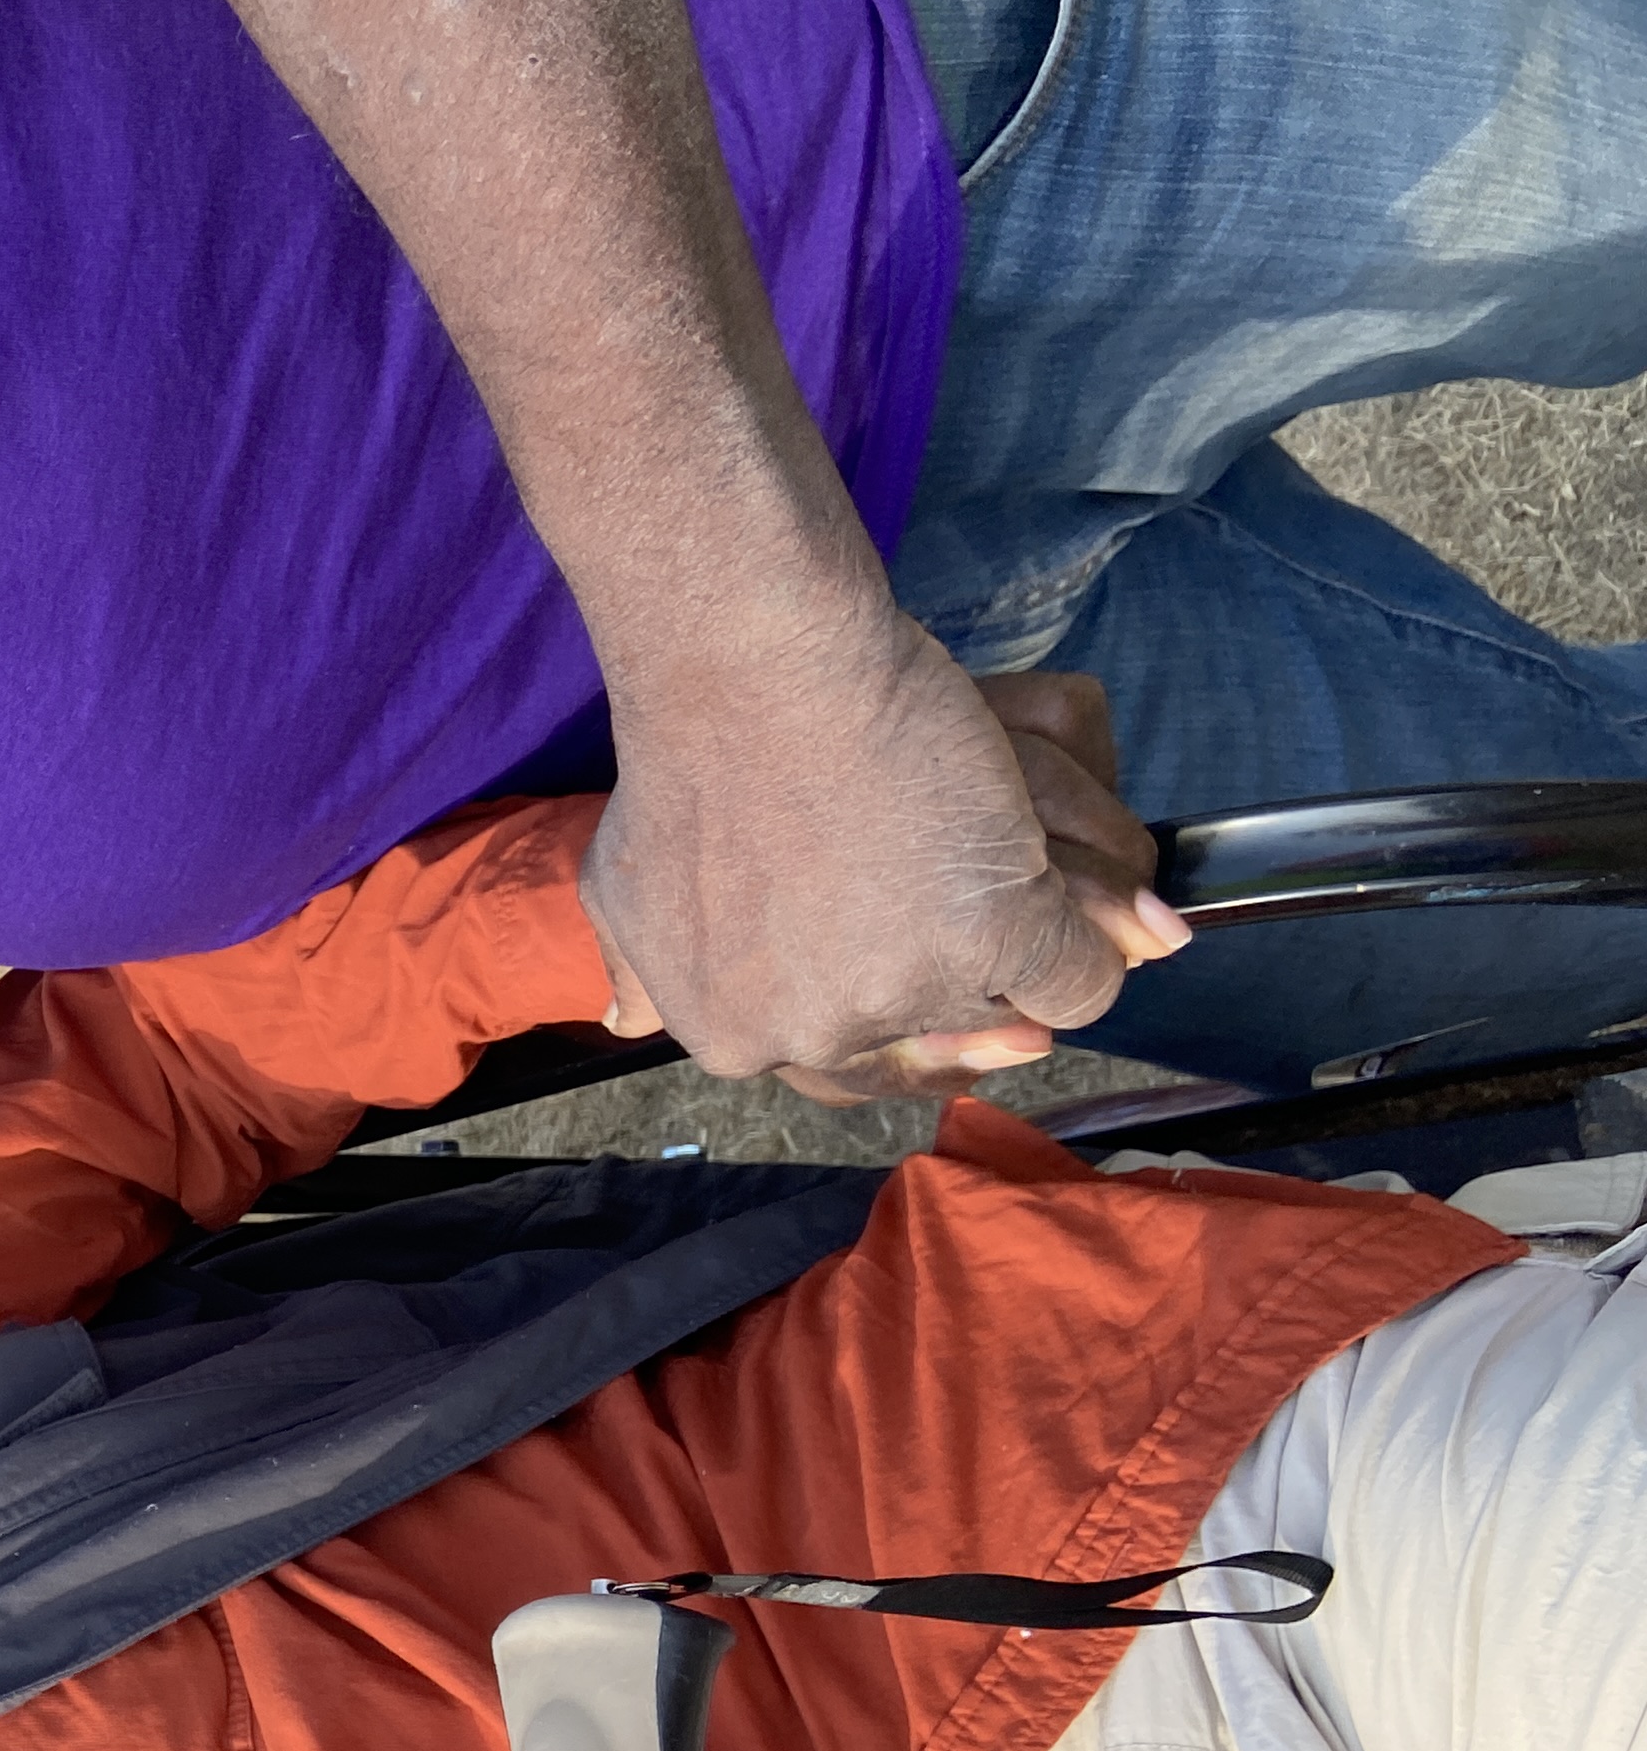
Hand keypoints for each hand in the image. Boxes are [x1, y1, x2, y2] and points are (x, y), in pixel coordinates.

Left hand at [585, 637, 1192, 1095]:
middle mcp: (816, 1035)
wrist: (756, 677)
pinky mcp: (995, 938)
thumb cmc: (691, 757)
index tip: (963, 1007)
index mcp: (734, 1037)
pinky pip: (1080, 979)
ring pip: (1014, 999)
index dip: (905, 1031)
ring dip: (1049, 934)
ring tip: (1061, 867)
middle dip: (980, 994)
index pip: (841, 1073)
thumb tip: (628, 1021)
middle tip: (1017, 940)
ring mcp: (906, 995)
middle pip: (934, 1036)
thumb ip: (637, 962)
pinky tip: (1126, 907)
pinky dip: (1107, 939)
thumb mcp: (623, 884)